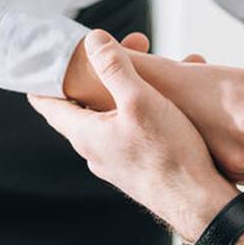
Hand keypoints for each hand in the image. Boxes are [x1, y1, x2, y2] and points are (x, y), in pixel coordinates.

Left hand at [31, 30, 238, 241]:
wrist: (199, 203)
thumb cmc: (170, 157)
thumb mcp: (140, 100)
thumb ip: (114, 68)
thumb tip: (93, 41)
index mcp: (85, 134)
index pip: (48, 103)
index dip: (45, 77)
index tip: (47, 58)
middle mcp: (95, 151)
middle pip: (84, 105)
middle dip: (100, 73)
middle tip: (125, 49)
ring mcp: (117, 162)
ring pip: (112, 118)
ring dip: (126, 91)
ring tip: (154, 72)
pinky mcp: (139, 169)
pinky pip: (131, 133)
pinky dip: (142, 111)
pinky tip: (168, 104)